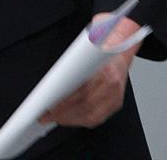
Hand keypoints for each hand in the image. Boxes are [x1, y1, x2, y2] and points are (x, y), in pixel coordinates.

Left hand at [39, 12, 142, 128]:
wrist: (121, 46)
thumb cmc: (100, 48)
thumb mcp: (84, 50)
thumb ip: (71, 65)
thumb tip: (54, 83)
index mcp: (104, 70)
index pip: (82, 92)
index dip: (65, 102)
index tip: (50, 106)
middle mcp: (112, 84)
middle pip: (85, 106)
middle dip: (63, 113)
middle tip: (46, 115)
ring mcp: (116, 95)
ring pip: (92, 115)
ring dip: (70, 119)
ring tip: (55, 118)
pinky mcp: (116, 103)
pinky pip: (98, 118)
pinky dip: (82, 120)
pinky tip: (70, 119)